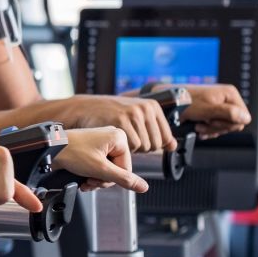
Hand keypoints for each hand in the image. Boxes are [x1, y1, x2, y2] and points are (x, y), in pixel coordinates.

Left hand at [54, 127, 148, 192]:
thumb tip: (143, 186)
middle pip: (117, 170)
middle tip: (90, 180)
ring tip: (84, 180)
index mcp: (119, 138)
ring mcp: (101, 142)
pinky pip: (98, 166)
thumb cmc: (71, 152)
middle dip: (102, 180)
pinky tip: (82, 179)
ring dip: (95, 179)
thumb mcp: (100, 169)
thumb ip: (123, 179)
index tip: (98, 179)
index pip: (126, 169)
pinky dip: (90, 175)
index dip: (113, 179)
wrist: (48, 148)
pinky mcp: (91, 147)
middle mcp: (112, 137)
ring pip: (107, 170)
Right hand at [58, 95, 177, 152]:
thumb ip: (156, 130)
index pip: (166, 138)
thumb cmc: (109, 113)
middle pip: (156, 144)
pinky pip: (133, 146)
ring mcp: (133, 114)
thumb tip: (173, 146)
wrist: (84, 108)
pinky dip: (124, 149)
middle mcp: (145, 108)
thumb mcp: (136, 116)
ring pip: (145, 147)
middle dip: (142, 148)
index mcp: (152, 106)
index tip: (140, 141)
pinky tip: (115, 141)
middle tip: (127, 140)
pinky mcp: (122, 121)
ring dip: (132, 150)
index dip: (153, 145)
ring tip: (121, 140)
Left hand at [176, 84, 250, 137]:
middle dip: (217, 127)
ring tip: (198, 125)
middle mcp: (227, 98)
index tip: (213, 122)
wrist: (168, 102)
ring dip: (210, 129)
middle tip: (203, 124)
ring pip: (225, 126)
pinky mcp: (212, 111)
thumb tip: (246, 118)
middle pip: (234, 123)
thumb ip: (228, 113)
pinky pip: (216, 126)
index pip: (244, 118)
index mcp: (230, 94)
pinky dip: (207, 129)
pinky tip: (198, 127)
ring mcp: (219, 105)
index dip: (228, 124)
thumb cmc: (184, 102)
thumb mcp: (208, 109)